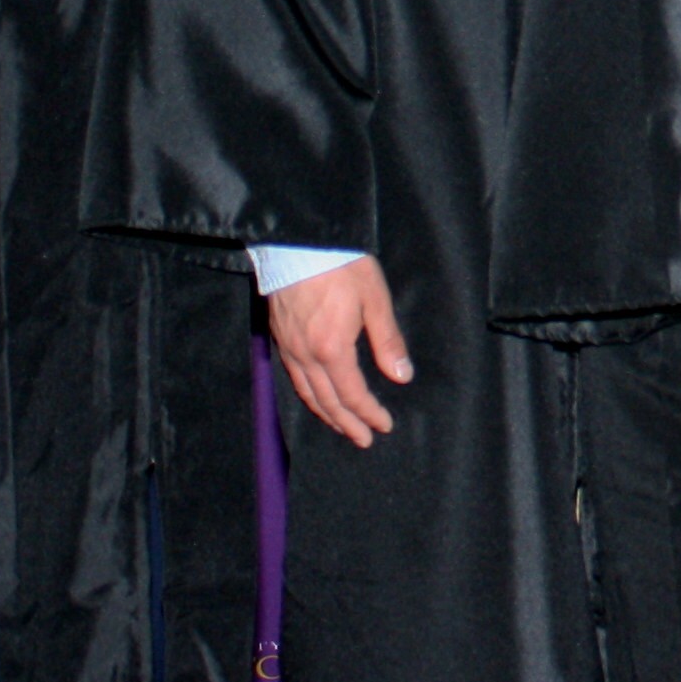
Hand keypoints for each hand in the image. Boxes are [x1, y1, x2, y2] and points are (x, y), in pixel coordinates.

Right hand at [269, 259, 411, 448]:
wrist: (296, 242)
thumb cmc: (339, 264)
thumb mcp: (374, 298)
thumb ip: (388, 341)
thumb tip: (401, 376)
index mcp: (332, 349)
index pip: (353, 395)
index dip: (369, 414)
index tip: (384, 426)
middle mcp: (306, 356)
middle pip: (328, 402)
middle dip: (348, 424)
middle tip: (364, 439)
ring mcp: (289, 348)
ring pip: (307, 394)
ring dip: (326, 415)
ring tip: (342, 427)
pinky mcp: (279, 338)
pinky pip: (293, 378)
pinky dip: (307, 395)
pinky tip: (315, 397)